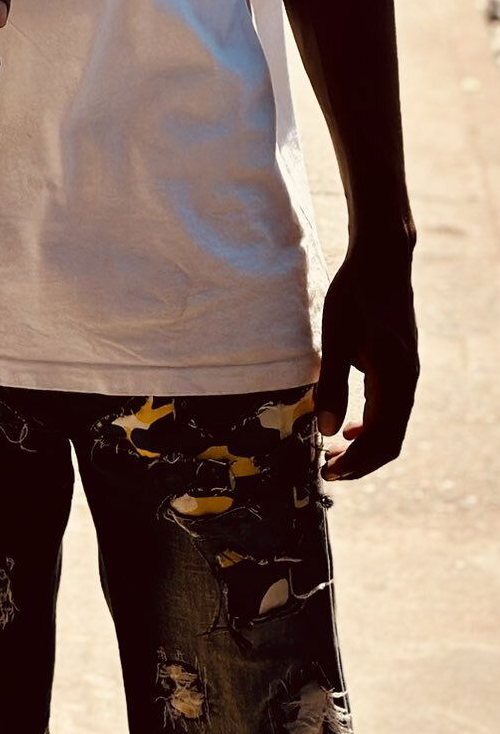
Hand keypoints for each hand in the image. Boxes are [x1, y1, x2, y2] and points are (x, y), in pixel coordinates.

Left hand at [316, 236, 417, 479]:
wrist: (382, 261)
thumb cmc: (356, 295)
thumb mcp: (336, 338)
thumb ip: (333, 385)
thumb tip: (327, 430)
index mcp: (394, 380)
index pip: (381, 440)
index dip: (356, 463)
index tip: (328, 472)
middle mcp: (406, 382)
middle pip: (389, 441)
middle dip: (360, 462)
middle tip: (327, 470)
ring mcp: (405, 375)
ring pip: (391, 427)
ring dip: (364, 445)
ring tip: (333, 452)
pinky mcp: (399, 366)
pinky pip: (390, 409)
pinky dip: (371, 425)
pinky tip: (349, 426)